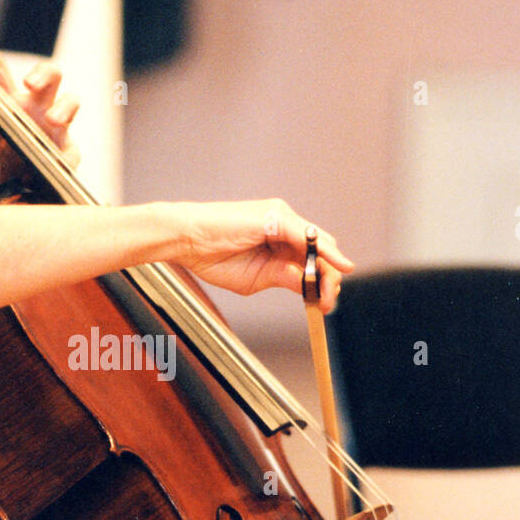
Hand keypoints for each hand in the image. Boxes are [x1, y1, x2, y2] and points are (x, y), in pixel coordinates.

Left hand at [0, 42, 80, 174]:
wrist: (15, 182)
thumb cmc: (0, 151)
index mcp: (9, 96)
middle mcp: (35, 105)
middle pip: (49, 73)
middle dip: (42, 74)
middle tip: (29, 84)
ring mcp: (55, 126)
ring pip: (70, 102)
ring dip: (64, 108)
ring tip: (53, 120)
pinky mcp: (67, 151)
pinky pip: (72, 151)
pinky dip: (68, 155)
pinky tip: (59, 160)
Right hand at [173, 198, 353, 310]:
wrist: (186, 241)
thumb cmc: (212, 257)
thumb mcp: (256, 278)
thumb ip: (284, 278)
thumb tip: (310, 286)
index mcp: (278, 241)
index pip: (311, 259)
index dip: (322, 280)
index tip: (324, 304)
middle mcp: (284, 225)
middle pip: (321, 250)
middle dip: (329, 278)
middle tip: (327, 304)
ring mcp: (281, 217)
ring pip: (319, 242)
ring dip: (329, 269)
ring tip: (328, 293)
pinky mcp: (275, 215)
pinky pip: (306, 235)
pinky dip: (323, 252)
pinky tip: (334, 266)